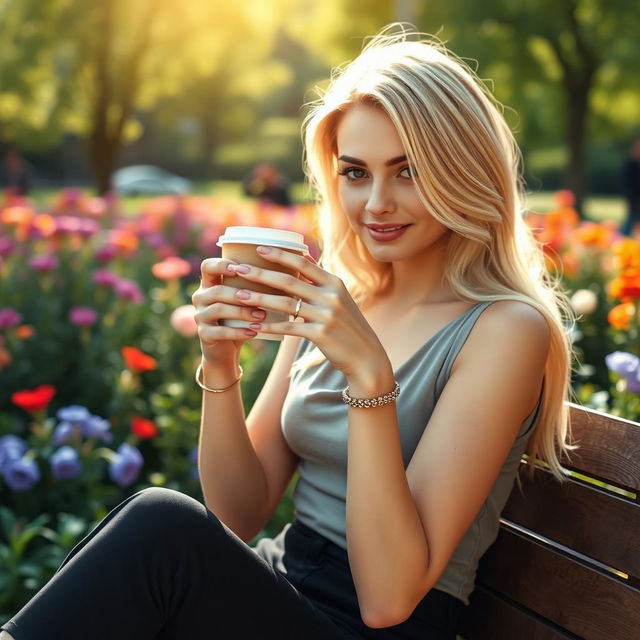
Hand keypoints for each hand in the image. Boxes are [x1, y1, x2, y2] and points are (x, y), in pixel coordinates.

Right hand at [191, 257, 268, 366]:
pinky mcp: (204, 335)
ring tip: (262, 315)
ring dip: (242, 312)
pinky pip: (220, 331)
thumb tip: (291, 270)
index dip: (221, 265)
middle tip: (262, 298)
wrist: (226, 348)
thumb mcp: (246, 300)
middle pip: (217, 290)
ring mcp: (200, 316)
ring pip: (218, 309)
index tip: (240, 267)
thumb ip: (257, 285)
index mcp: (209, 284)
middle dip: (240, 294)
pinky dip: (239, 331)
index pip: (208, 266)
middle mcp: (200, 297)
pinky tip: (254, 331)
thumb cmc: (241, 318)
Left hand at [226, 246, 391, 382]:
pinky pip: (288, 327)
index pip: (303, 262)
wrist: (366, 357)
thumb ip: (320, 282)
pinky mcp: (320, 334)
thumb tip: (303, 259)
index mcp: (334, 283)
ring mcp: (326, 315)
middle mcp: (331, 296)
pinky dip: (269, 326)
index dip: (279, 254)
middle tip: (238, 268)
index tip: (258, 248)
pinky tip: (253, 325)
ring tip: (239, 295)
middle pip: (289, 280)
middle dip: (260, 273)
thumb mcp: (340, 299)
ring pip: (285, 303)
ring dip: (259, 298)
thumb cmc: (348, 327)